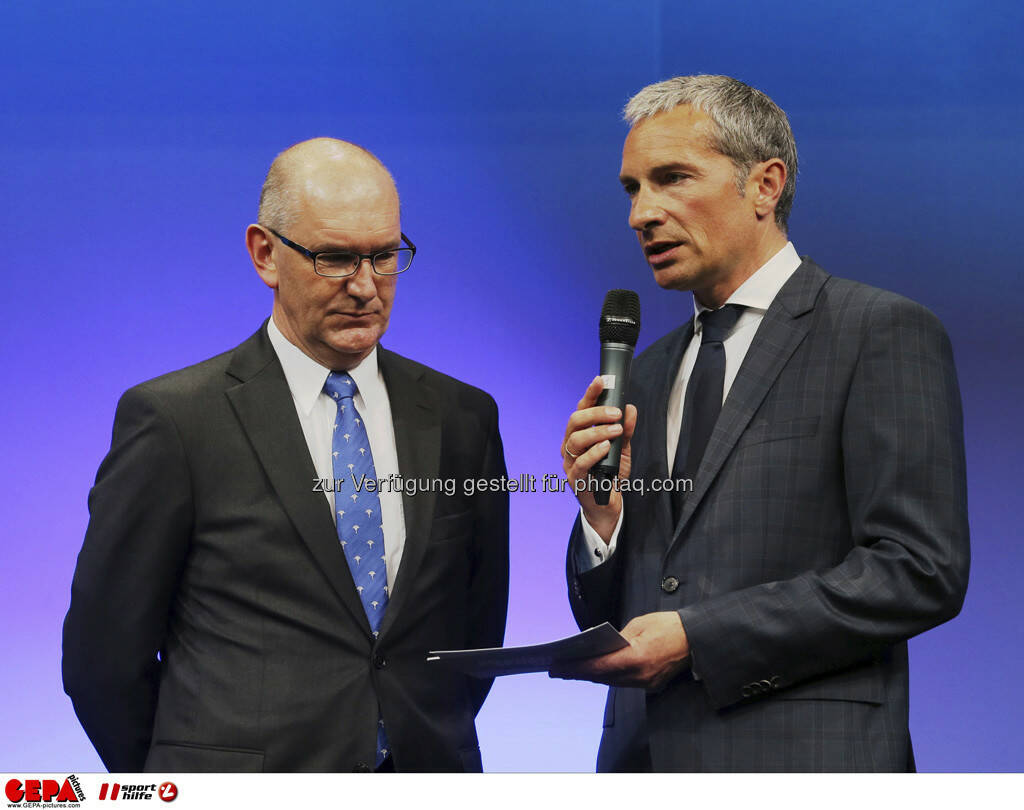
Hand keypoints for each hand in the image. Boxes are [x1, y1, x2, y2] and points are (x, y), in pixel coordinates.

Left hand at [549, 612, 689, 690]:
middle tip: (556, 669)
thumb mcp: (638, 624)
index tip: (557, 666)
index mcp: (636, 658)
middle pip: (601, 677)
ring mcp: (646, 683)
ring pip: (611, 682)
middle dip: (578, 673)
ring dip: (591, 676)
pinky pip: (623, 682)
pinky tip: (595, 671)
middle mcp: (640, 676)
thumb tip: (600, 647)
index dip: (575, 667)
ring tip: (570, 670)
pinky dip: (607, 676)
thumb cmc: (669, 626)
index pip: (598, 666)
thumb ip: (617, 638)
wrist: (697, 639)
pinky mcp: (650, 685)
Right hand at [561, 376, 637, 541]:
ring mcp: (570, 462)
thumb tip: (630, 408)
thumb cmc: (611, 475)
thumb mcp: (622, 450)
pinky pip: (581, 462)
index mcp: (579, 434)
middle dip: (595, 413)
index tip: (601, 381)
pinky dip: (594, 452)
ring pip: (576, 439)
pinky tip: (606, 446)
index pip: (581, 409)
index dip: (590, 394)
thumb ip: (626, 431)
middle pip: (575, 421)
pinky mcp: (575, 479)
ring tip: (616, 430)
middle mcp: (570, 446)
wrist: (608, 505)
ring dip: (598, 432)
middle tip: (616, 413)